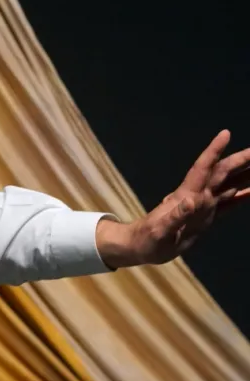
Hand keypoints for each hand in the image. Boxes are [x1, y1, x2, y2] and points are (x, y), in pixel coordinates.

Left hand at [97, 130, 249, 268]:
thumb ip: (176, 217)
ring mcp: (202, 206)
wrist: (141, 246)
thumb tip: (192, 201)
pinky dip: (240, 196)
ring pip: (227, 185)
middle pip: (221, 173)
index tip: (225, 133)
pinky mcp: (204, 217)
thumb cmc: (147, 239)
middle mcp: (197, 196)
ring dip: (244, 175)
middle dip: (240, 160)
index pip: (202, 169)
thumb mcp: (160, 231)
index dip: (213, 151)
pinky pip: (226, 203)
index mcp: (186, 196)